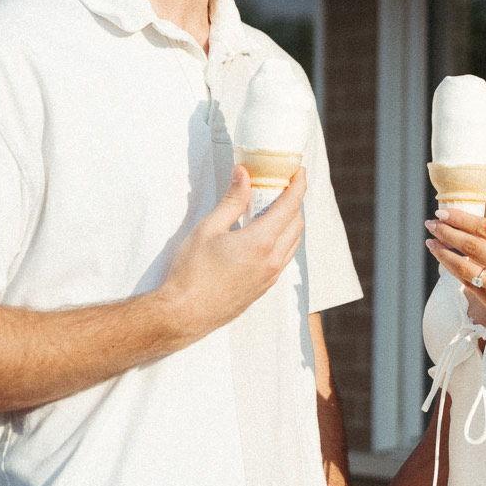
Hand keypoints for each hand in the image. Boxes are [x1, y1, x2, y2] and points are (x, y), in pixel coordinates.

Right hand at [159, 165, 307, 348]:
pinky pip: (284, 258)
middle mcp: (272, 260)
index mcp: (261, 242)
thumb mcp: (208, 228)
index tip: (299, 171)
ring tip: (275, 208)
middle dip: (295, 201)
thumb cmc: (192, 271)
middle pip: (296, 223)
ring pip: (293, 243)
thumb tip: (244, 174)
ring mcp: (270, 276)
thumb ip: (231, 200)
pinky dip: (283, 240)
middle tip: (283, 186)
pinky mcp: (264, 288)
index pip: (290, 206)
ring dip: (291, 222)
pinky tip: (265, 235)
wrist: (185, 313)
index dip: (298, 185)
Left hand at [425, 207, 485, 343]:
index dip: (459, 219)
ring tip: (432, 244)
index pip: (485, 227)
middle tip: (431, 224)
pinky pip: (471, 287)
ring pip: (465, 268)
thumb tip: (469, 230)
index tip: (442, 212)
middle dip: (446, 233)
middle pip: (471, 245)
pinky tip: (448, 264)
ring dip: (444, 254)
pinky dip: (457, 274)